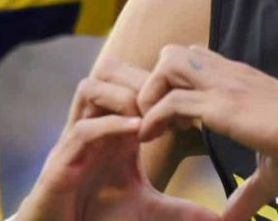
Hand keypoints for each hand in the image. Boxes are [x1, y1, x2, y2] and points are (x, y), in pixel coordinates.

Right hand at [14, 60, 217, 220]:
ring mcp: (74, 142)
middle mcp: (92, 125)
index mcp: (113, 127)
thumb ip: (180, 209)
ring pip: (88, 87)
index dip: (157, 82)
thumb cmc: (97, 217)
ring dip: (121, 95)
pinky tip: (136, 132)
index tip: (189, 102)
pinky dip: (109, 125)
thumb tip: (217, 219)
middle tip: (168, 101)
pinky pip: (81, 130)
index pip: (129, 81)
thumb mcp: (148, 210)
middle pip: (108, 71)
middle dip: (139, 77)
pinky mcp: (60, 165)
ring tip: (148, 117)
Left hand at [136, 45, 277, 220]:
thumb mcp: (271, 174)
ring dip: (150, 94)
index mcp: (240, 82)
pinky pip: (172, 100)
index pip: (193, 62)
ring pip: (168, 63)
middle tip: (159, 120)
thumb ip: (248, 196)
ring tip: (154, 127)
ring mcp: (227, 86)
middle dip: (154, 83)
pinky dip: (152, 118)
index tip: (176, 124)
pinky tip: (150, 140)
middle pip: (173, 52)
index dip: (173, 88)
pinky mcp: (225, 106)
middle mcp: (230, 76)